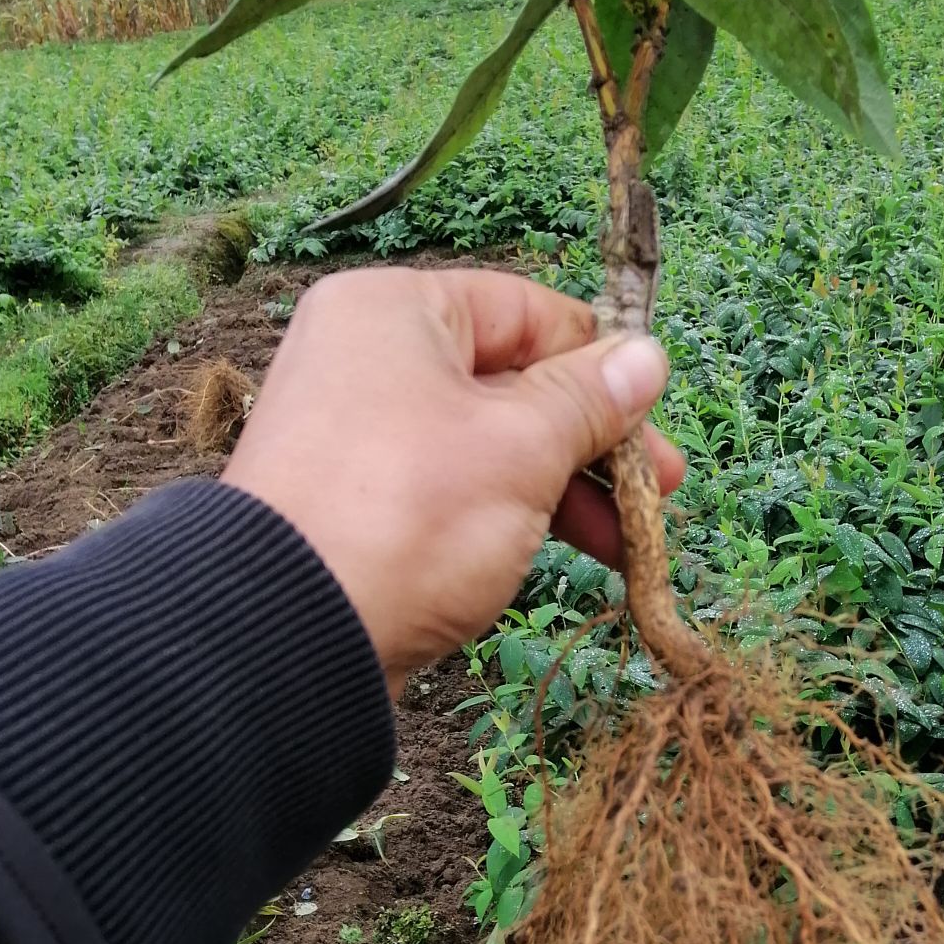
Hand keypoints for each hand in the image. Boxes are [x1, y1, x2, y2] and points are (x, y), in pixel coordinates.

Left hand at [221, 265, 682, 689]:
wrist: (287, 633)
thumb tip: (646, 357)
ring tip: (626, 544)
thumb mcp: (521, 447)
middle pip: (511, 382)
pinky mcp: (355, 502)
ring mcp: (356, 432)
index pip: (528, 311)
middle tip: (656, 493)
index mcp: (396, 311)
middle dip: (591, 442)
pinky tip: (560, 553)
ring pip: (486, 443)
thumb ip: (589, 400)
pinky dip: (509, 514)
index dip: (601, 366)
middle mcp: (366, 357)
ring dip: (562, 488)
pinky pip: (451, 489)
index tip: (654, 423)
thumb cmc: (408, 516)